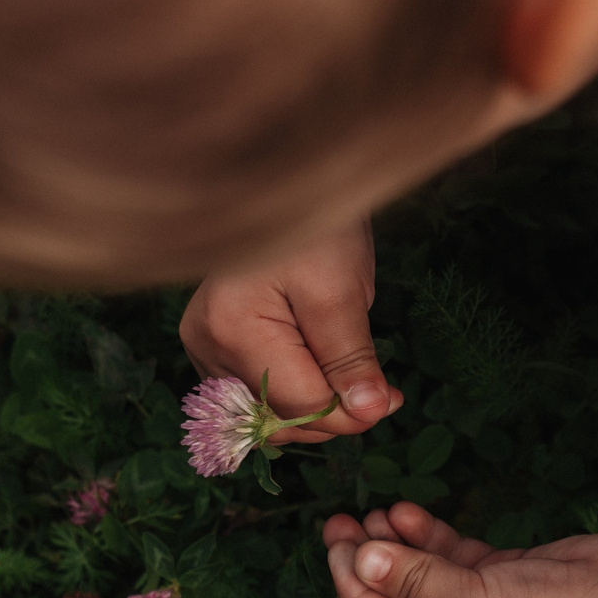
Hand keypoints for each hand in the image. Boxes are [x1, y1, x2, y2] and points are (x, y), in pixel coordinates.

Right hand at [178, 220, 400, 443]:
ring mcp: (204, 346)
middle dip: (333, 413)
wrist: (285, 181)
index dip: (352, 412)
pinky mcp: (213, 344)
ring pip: (266, 411)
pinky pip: (256, 392)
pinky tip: (324, 372)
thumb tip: (368, 412)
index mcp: (232, 330)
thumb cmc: (315, 224)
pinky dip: (293, 393)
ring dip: (314, 407)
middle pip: (277, 416)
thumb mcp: (342, 290)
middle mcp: (206, 345)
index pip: (300, 406)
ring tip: (354, 378)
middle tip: (381, 389)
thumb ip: (349, 358)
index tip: (394, 398)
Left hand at [324, 503, 597, 597]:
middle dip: (371, 566)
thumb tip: (361, 557)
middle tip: (341, 524)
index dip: (354, 594)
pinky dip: (435, 539)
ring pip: (428, 578)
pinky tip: (409, 514)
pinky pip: (458, 561)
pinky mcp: (509, 583)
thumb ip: (411, 579)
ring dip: (401, 546)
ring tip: (374, 511)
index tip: (335, 548)